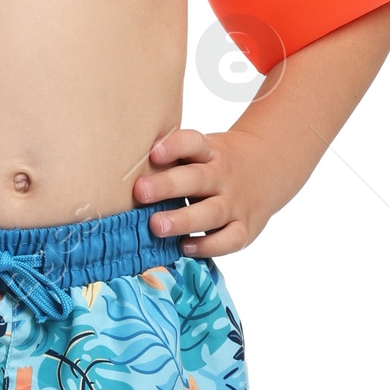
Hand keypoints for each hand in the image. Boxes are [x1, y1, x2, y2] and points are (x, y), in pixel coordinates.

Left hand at [132, 124, 276, 258]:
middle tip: (140, 192)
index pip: (194, 143)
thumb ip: (172, 161)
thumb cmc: (214, 164)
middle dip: (168, 186)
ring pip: (211, 212)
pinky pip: (229, 240)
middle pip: (197, 179)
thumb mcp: (201, 152)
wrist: (269, 167)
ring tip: (157, 226)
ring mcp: (235, 203)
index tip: (153, 152)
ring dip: (183, 220)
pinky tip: (185, 247)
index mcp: (210, 152)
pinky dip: (208, 246)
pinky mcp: (245, 227)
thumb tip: (120, 174)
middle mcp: (223, 176)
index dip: (175, 146)